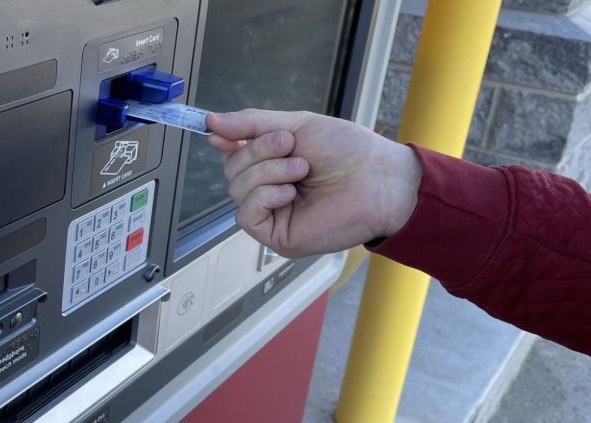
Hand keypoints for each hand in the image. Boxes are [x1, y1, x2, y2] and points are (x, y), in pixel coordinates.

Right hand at [204, 109, 421, 257]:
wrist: (379, 178)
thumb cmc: (350, 152)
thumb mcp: (296, 125)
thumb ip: (251, 123)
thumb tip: (211, 122)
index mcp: (273, 163)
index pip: (233, 153)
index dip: (226, 142)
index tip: (217, 130)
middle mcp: (269, 189)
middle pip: (231, 171)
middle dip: (257, 152)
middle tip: (290, 146)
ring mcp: (272, 214)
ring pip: (236, 190)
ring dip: (267, 172)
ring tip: (301, 169)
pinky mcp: (277, 236)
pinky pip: (246, 215)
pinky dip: (264, 197)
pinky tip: (289, 192)